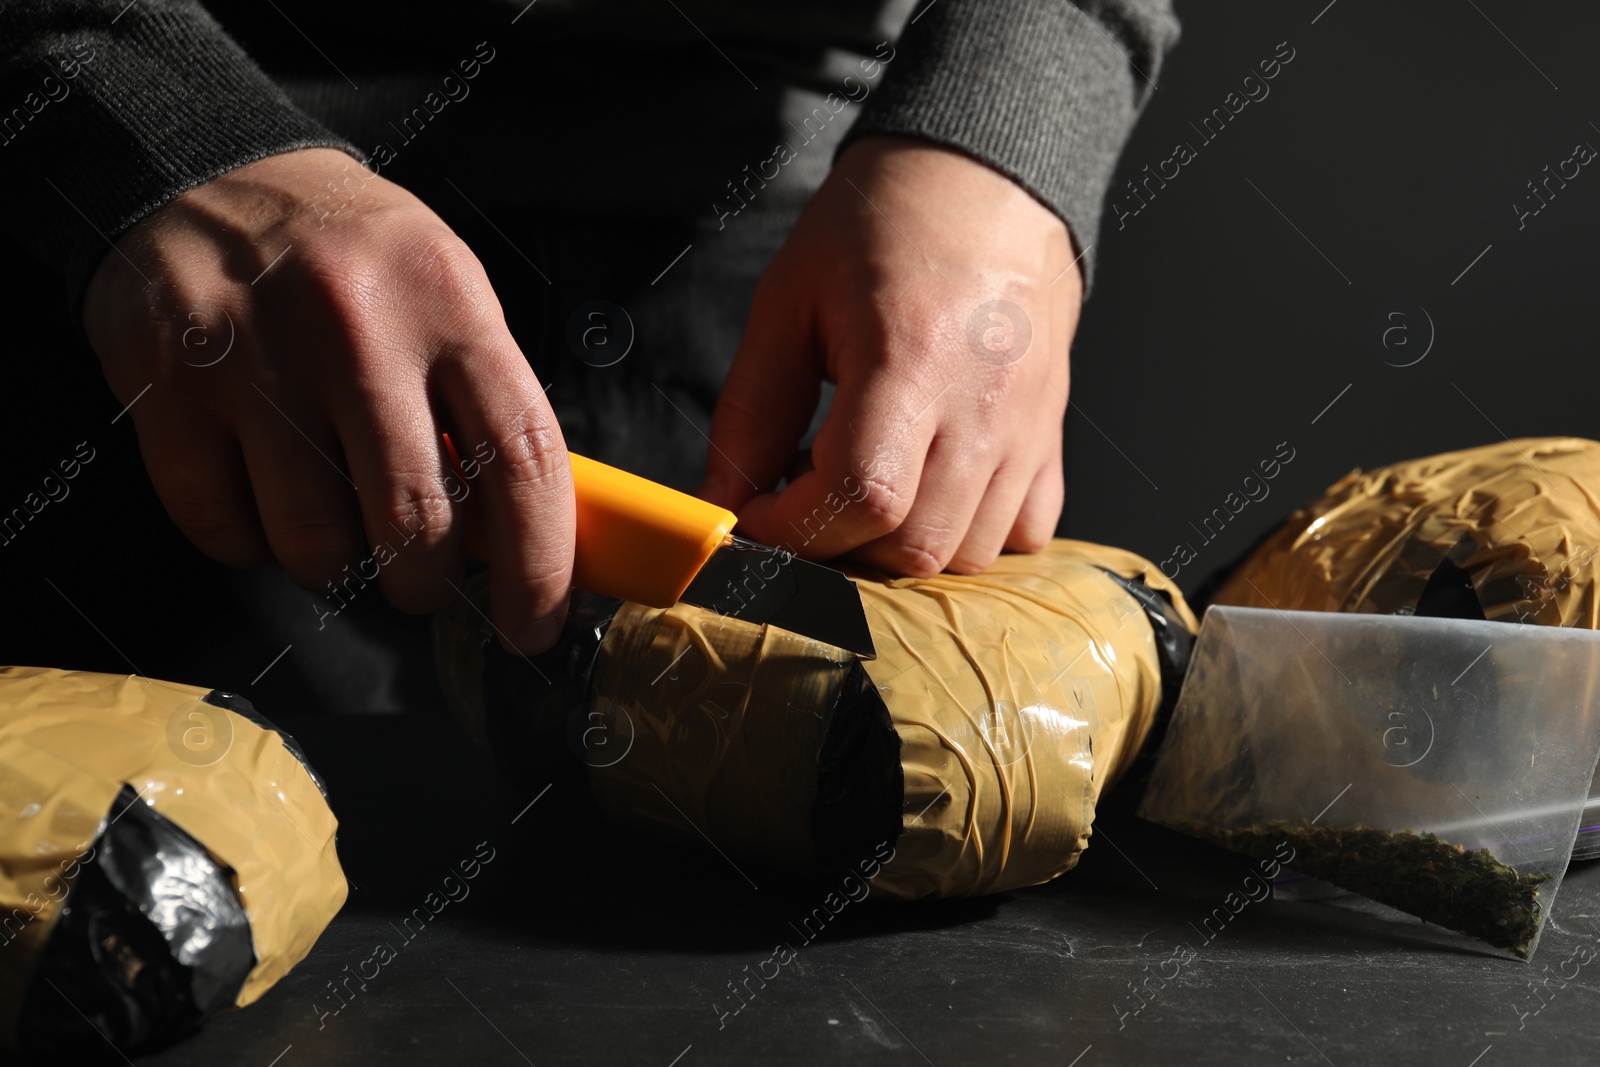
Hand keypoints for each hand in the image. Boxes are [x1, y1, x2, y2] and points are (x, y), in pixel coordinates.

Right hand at [83, 148, 573, 652]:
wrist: (210, 175)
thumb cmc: (355, 260)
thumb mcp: (450, 298)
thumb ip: (487, 410)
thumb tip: (527, 543)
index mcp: (452, 306)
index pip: (523, 463)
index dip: (540, 567)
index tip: (533, 627)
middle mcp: (357, 327)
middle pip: (416, 524)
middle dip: (425, 585)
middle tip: (419, 581)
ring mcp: (256, 356)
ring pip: (315, 543)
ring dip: (334, 565)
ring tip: (333, 519)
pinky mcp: (167, 384)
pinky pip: (221, 528)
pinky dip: (248, 542)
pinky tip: (260, 494)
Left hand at [700, 134, 1079, 575]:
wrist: (985, 177)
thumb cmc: (886, 224)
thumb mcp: (790, 301)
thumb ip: (752, 410)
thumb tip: (723, 500)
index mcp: (912, 359)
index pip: (863, 496)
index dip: (796, 527)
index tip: (759, 511)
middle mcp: (984, 403)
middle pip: (914, 545)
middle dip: (842, 546)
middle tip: (805, 496)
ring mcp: (1028, 426)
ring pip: (968, 553)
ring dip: (901, 548)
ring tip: (866, 487)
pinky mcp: (1051, 434)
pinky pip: (1025, 532)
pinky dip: (972, 536)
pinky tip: (931, 492)